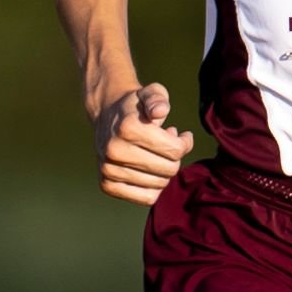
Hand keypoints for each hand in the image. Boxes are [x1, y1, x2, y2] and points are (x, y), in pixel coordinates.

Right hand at [93, 81, 193, 206]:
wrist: (107, 116)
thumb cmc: (136, 106)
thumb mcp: (150, 93)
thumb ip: (158, 99)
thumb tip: (160, 110)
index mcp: (126, 127)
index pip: (175, 150)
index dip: (184, 143)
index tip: (181, 135)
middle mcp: (114, 150)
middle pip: (168, 169)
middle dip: (175, 158)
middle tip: (168, 145)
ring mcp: (108, 170)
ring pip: (159, 185)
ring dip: (164, 171)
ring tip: (157, 155)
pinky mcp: (107, 185)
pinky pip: (146, 198)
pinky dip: (155, 187)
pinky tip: (151, 171)